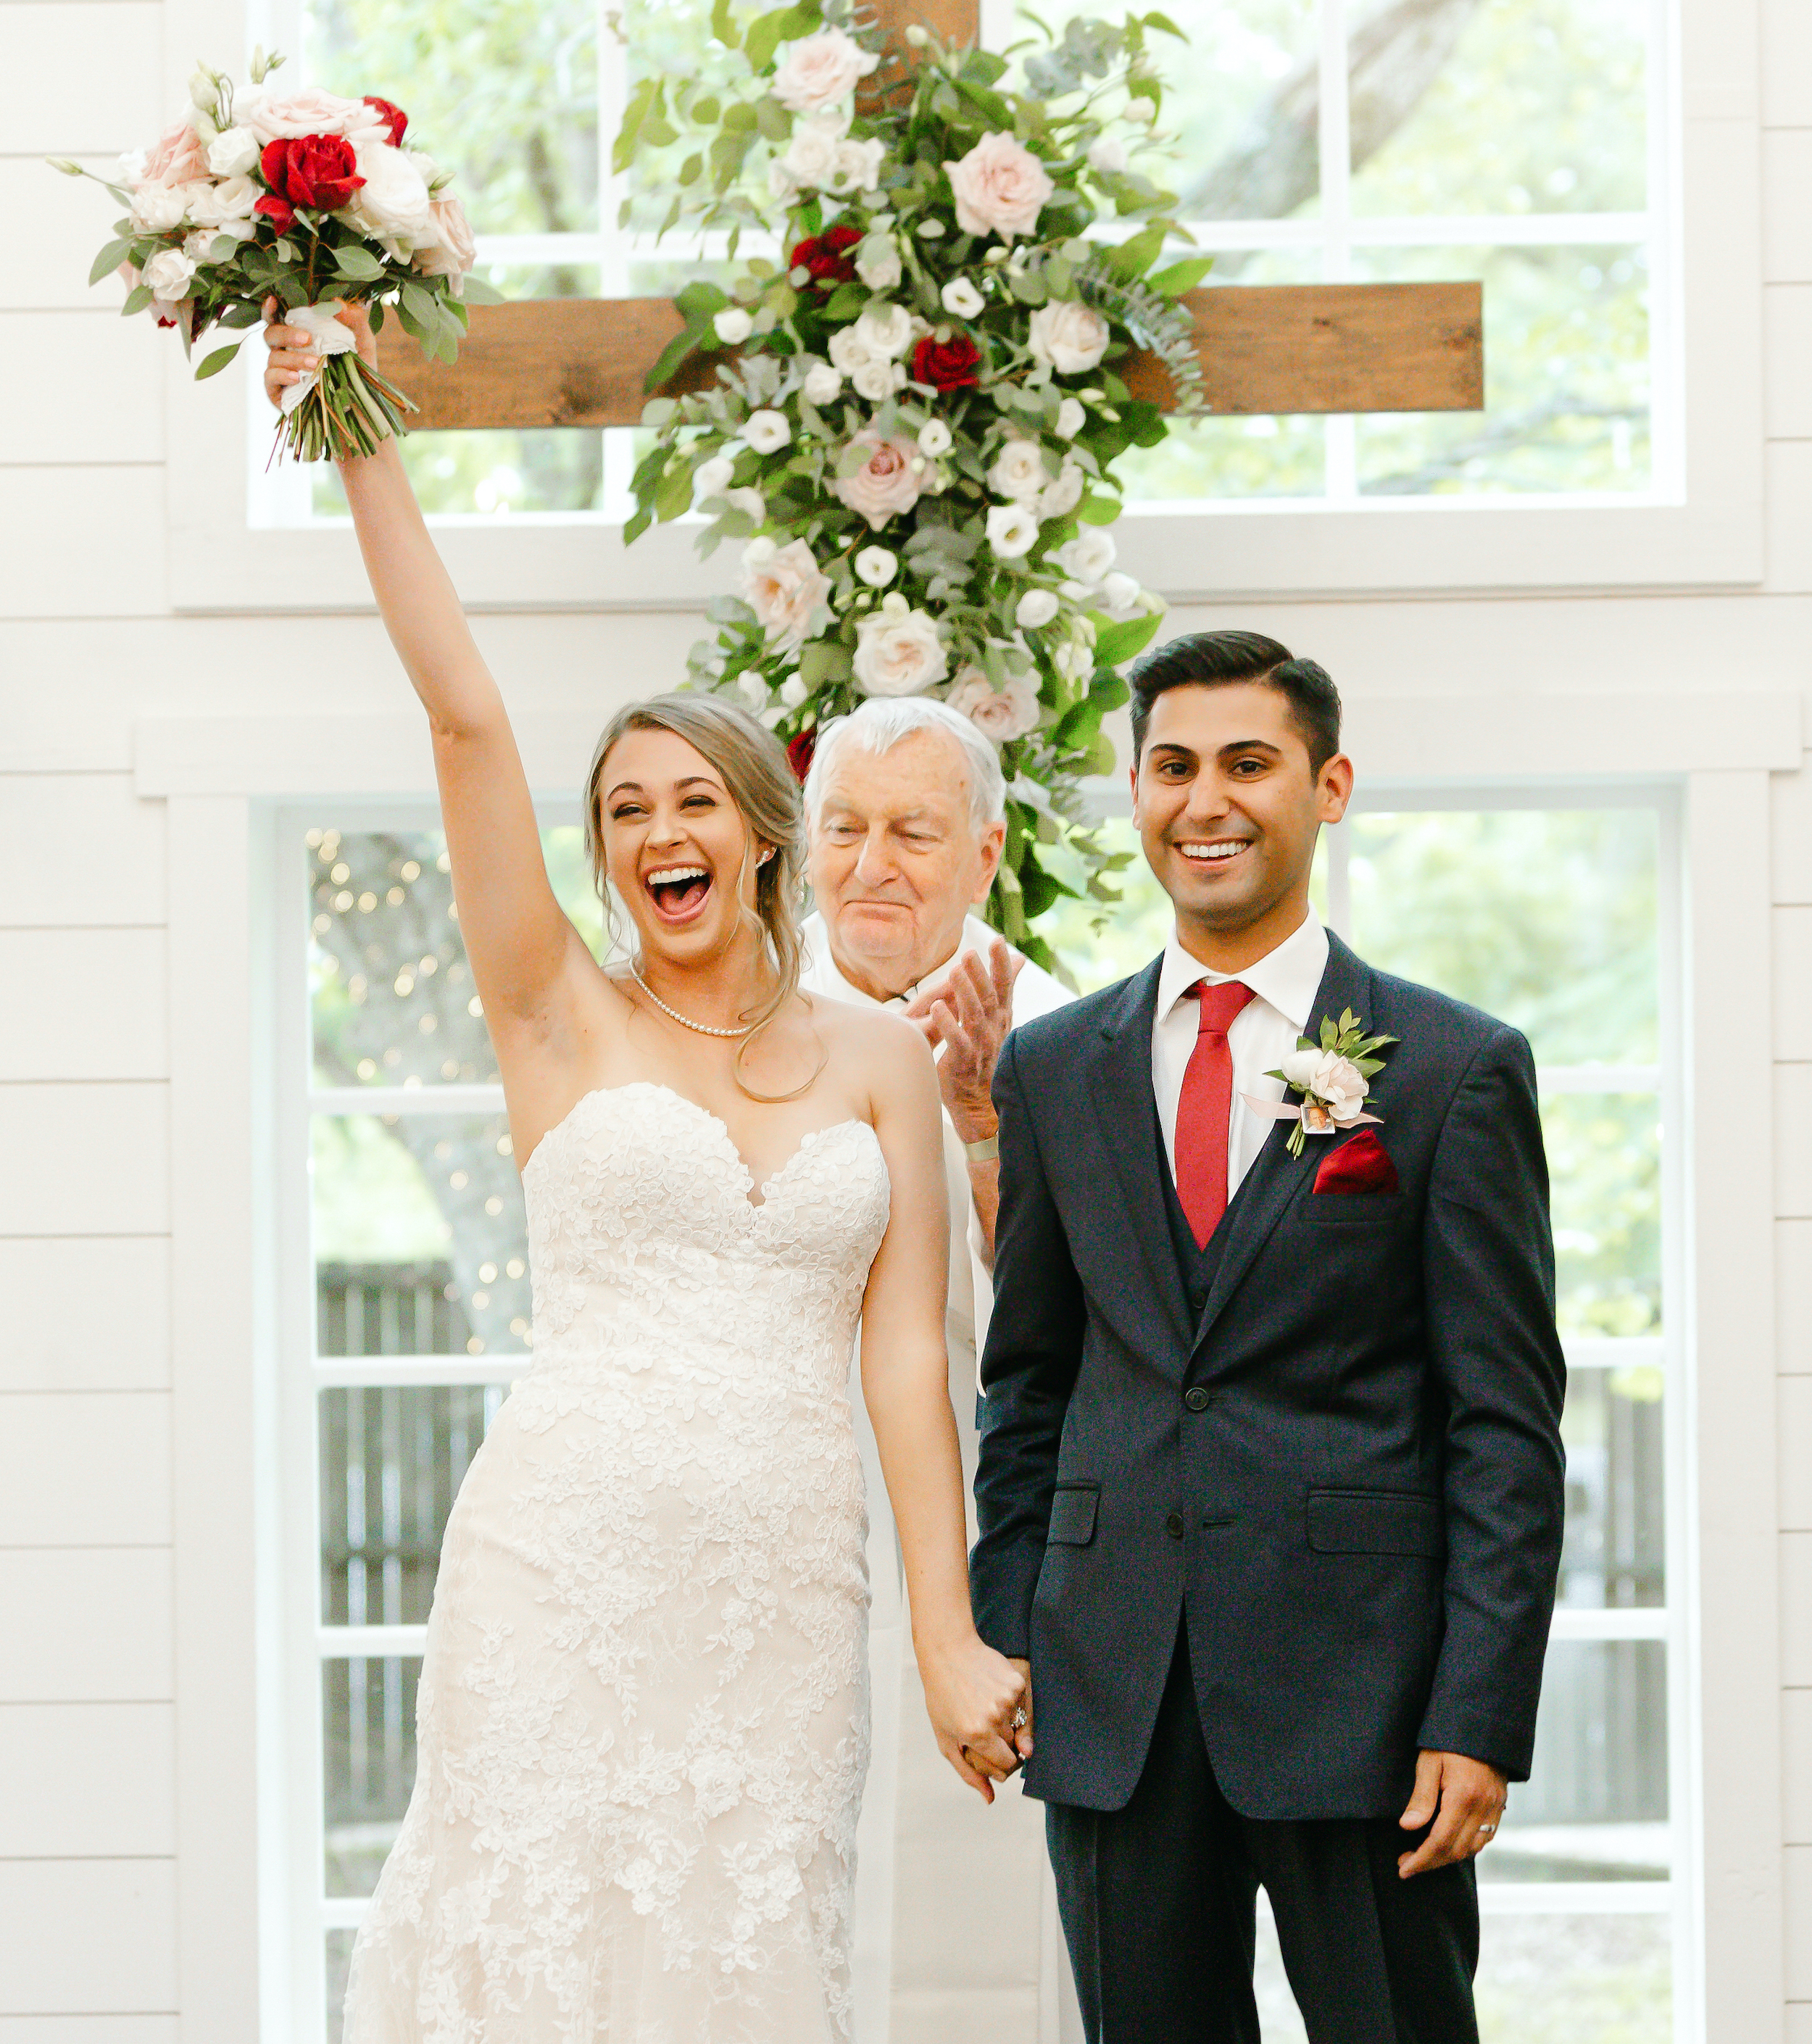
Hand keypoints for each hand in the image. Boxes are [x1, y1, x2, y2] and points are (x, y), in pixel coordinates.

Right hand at [261, 295, 374, 411]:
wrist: (361, 412)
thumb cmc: (358, 375)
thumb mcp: (363, 346)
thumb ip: (355, 321)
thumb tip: (336, 302)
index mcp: (301, 336)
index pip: (279, 318)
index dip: (270, 308)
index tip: (272, 300)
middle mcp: (286, 351)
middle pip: (271, 334)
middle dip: (286, 333)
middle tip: (307, 339)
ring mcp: (281, 372)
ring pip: (273, 356)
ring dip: (293, 358)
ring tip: (315, 364)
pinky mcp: (278, 392)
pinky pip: (270, 378)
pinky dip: (282, 375)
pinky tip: (297, 378)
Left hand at [903, 939, 1022, 1144]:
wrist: (980, 1103)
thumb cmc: (985, 1055)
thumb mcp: (997, 1018)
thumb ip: (1002, 988)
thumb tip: (1019, 959)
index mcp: (1000, 1017)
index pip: (1003, 987)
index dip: (1001, 964)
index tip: (997, 941)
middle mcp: (993, 1030)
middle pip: (988, 998)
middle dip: (980, 974)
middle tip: (970, 953)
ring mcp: (980, 1047)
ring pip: (974, 1016)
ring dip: (965, 993)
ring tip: (955, 971)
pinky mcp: (964, 1063)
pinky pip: (957, 1042)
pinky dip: (948, 1024)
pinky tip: (937, 1008)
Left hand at [917, 1631, 1030, 1803]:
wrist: (948, 1652)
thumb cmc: (942, 1698)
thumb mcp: (946, 1739)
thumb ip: (969, 1772)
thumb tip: (990, 1799)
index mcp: (977, 1735)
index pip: (1007, 1763)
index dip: (1001, 1759)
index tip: (991, 1749)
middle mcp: (994, 1718)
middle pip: (1014, 1743)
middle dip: (1002, 1738)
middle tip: (982, 1720)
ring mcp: (1007, 1698)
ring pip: (1018, 1723)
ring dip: (1006, 1718)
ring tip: (983, 1701)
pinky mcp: (1016, 1682)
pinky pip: (1021, 1701)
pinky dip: (1010, 1699)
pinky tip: (990, 1687)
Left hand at [1396, 1749, 1506, 1876]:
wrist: (1483, 1722)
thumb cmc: (1450, 1738)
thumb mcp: (1429, 1761)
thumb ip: (1421, 1797)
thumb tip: (1408, 1827)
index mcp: (1464, 1797)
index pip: (1441, 1841)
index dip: (1421, 1859)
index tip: (1403, 1868)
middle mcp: (1483, 1807)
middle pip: (1457, 1851)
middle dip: (1431, 1862)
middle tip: (1408, 1864)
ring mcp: (1495, 1807)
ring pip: (1473, 1848)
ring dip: (1449, 1857)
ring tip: (1425, 1856)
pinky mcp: (1500, 1804)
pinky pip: (1485, 1837)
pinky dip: (1467, 1846)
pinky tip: (1450, 1842)